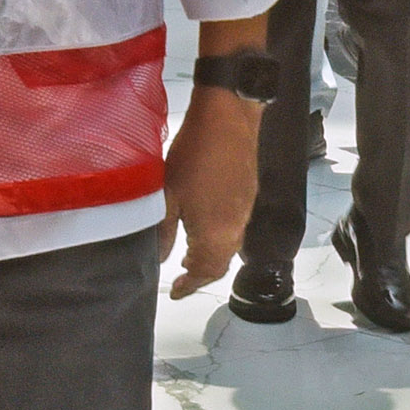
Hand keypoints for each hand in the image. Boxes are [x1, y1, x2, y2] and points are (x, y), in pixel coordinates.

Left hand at [160, 81, 260, 294]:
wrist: (228, 118)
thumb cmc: (194, 154)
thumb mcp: (167, 195)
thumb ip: (164, 231)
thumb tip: (159, 256)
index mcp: (215, 234)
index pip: (206, 272)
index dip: (190, 285)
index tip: (176, 291)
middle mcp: (235, 228)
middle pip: (221, 263)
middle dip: (202, 273)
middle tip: (183, 275)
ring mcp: (245, 211)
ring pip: (230, 247)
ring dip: (212, 256)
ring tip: (190, 254)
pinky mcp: (249, 194)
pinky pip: (236, 228)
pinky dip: (221, 237)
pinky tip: (206, 226)